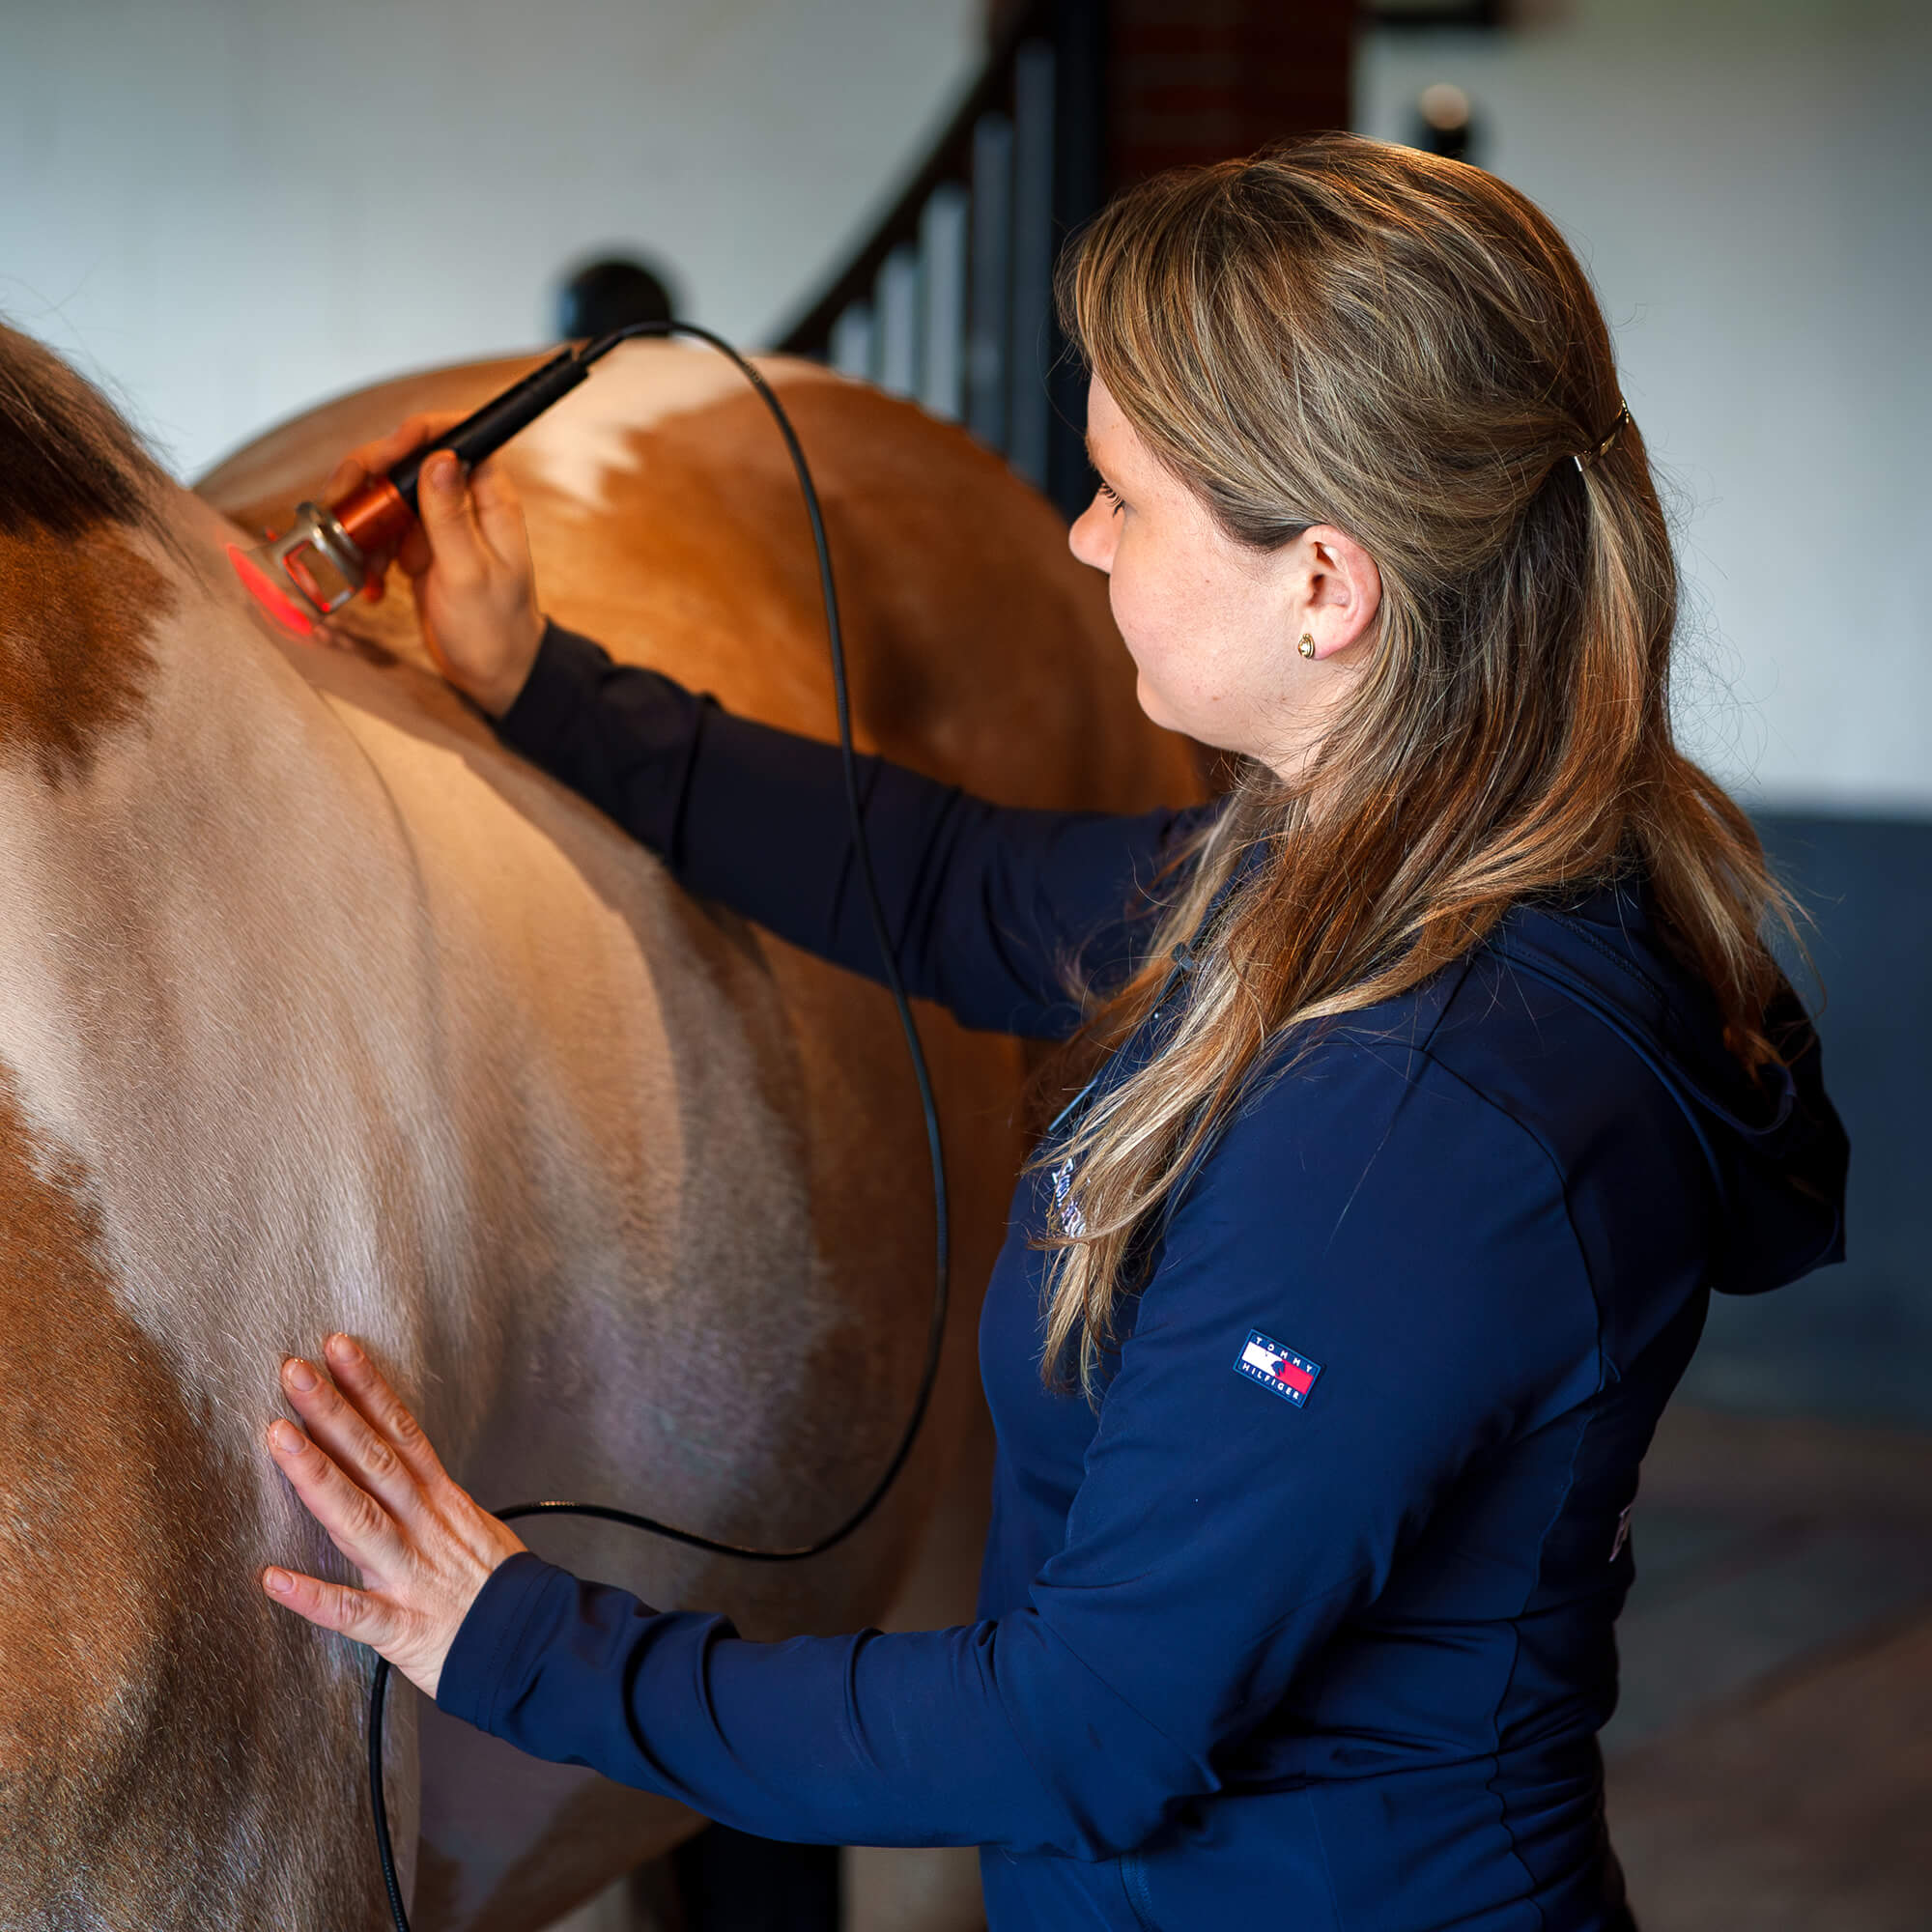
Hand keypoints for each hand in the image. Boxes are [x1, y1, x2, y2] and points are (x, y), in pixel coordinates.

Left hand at [261, 1333, 525, 1700]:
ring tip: (278, 1439)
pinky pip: (352, 1612)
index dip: (369, 1387)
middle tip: (292, 1372)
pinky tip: (272, 1578)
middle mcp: (423, 1526)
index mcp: (441, 1500)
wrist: (537, 1645)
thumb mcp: (472, 1524)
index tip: (337, 1348)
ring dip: (317, 1477)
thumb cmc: (498, 1587)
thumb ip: (429, 1497)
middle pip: (375, 1460)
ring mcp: (410, 1574)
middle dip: (332, 1413)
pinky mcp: (400, 1627)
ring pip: (359, 1519)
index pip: (402, 1431)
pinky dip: (313, 1596)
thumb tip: (395, 1463)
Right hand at [324, 416, 544, 716]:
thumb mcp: (470, 573)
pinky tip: (368, 583)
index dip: (416, 433)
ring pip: (385, 494)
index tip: (383, 454)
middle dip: (368, 477)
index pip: (457, 437)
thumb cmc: (495, 629)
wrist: (491, 673)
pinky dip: (365, 551)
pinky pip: (380, 531)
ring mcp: (437, 525)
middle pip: (406, 459)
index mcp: (489, 500)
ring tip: (355, 558)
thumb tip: (440, 458)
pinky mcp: (417, 547)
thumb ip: (451, 517)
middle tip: (340, 501)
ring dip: (359, 520)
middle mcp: (463, 503)